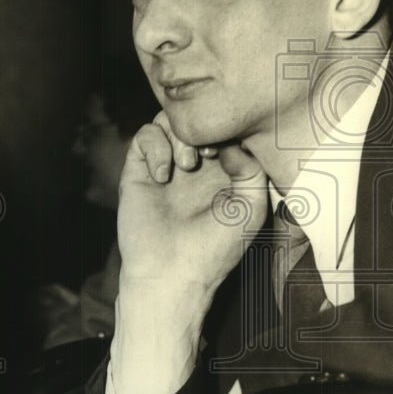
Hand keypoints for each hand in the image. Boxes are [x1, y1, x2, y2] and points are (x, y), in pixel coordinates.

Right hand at [117, 112, 267, 295]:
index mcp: (224, 172)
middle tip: (209, 153)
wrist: (173, 274)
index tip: (231, 149)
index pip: (226, 129)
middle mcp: (195, 165)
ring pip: (170, 120)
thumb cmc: (216, 248)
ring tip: (187, 165)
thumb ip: (253, 170)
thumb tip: (231, 143)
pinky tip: (163, 176)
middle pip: (197, 119)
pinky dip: (155, 147)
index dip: (229, 128)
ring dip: (179, 134)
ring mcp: (167, 166)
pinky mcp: (139, 171)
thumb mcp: (251, 209)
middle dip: (204, 127)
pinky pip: (145, 135)